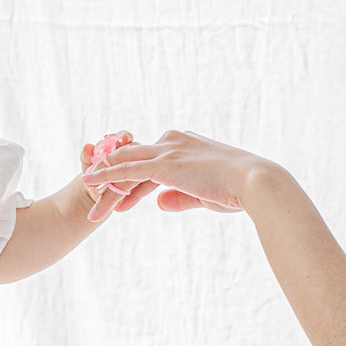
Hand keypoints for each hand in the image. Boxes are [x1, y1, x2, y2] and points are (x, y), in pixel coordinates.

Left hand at [83, 129, 274, 214]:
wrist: (255, 183)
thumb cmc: (237, 190)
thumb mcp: (202, 194)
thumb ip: (178, 196)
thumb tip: (159, 203)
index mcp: (184, 144)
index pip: (150, 162)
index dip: (133, 181)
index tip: (121, 197)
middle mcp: (173, 141)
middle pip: (135, 161)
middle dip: (114, 181)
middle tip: (98, 199)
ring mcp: (168, 150)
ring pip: (127, 166)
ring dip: (107, 185)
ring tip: (90, 203)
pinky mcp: (165, 163)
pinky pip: (128, 169)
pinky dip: (107, 175)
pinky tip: (90, 183)